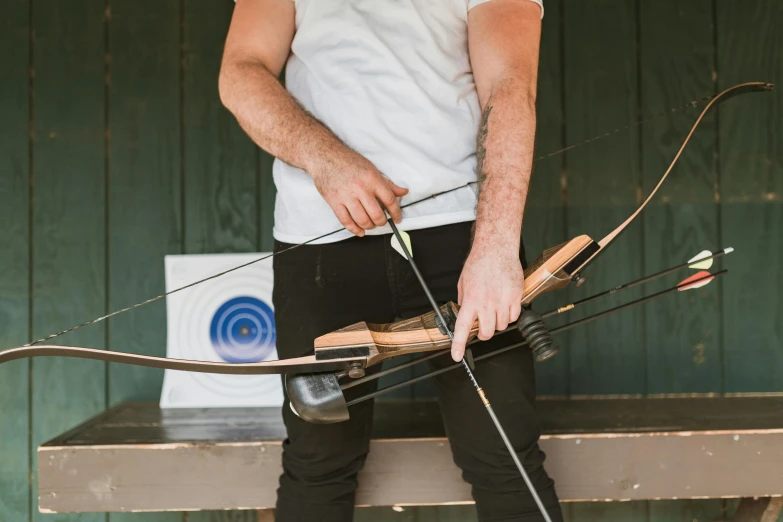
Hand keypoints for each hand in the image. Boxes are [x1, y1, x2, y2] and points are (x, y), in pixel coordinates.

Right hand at [311, 152, 408, 235]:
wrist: (325, 156)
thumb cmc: (348, 161)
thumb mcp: (372, 169)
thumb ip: (387, 184)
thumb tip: (403, 192)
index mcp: (372, 179)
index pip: (389, 200)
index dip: (395, 212)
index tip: (397, 218)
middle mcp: (360, 188)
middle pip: (376, 214)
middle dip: (381, 222)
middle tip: (382, 222)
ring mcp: (346, 195)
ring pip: (362, 220)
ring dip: (369, 226)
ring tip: (370, 225)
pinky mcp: (334, 201)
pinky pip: (345, 221)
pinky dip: (354, 229)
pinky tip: (359, 231)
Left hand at [451, 246, 523, 360]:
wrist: (496, 249)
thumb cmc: (478, 264)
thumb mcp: (463, 283)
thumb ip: (464, 301)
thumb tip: (465, 314)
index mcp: (470, 301)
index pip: (462, 328)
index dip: (458, 344)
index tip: (457, 356)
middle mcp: (486, 304)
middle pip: (487, 333)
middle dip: (484, 333)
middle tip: (482, 325)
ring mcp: (502, 302)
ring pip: (501, 326)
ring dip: (497, 322)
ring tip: (495, 307)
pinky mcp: (515, 298)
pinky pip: (514, 317)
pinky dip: (510, 315)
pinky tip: (505, 304)